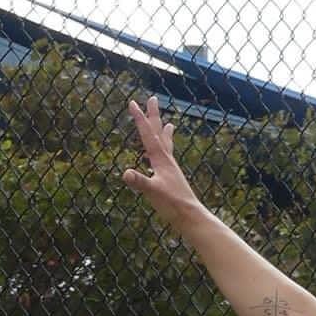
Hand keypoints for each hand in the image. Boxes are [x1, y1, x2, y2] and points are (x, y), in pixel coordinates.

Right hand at [123, 97, 203, 224]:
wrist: (190, 216)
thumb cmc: (172, 204)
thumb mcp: (152, 192)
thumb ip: (139, 182)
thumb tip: (125, 173)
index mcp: (160, 160)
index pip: (147, 134)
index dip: (139, 118)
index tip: (132, 102)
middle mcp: (167, 160)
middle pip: (158, 133)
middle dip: (154, 116)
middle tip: (152, 99)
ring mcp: (171, 169)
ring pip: (166, 145)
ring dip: (164, 132)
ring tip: (169, 123)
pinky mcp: (173, 178)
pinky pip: (169, 159)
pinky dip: (167, 152)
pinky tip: (166, 157)